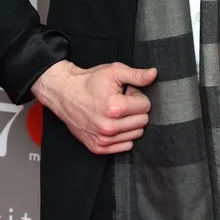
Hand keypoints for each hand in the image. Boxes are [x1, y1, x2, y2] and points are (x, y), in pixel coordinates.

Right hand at [31, 59, 156, 154]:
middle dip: (135, 109)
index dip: (138, 96)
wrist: (65, 93)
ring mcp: (103, 139)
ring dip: (130, 122)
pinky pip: (125, 146)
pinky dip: (123, 135)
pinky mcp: (98, 147)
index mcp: (115, 107)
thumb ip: (136, 75)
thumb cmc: (90, 81)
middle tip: (121, 101)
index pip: (146, 106)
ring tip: (115, 111)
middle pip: (142, 121)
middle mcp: (109, 127)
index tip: (127, 92)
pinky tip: (113, 122)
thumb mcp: (114, 71)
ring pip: (136, 135)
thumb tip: (154, 74)